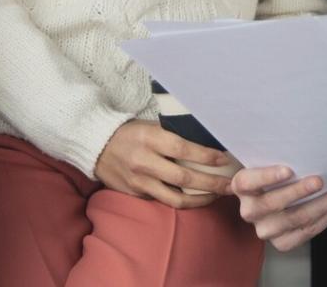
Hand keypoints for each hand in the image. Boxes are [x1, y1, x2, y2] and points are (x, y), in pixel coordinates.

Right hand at [95, 120, 233, 208]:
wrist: (96, 146)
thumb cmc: (130, 132)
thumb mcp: (150, 126)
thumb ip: (173, 135)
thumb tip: (206, 142)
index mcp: (150, 138)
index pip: (184, 149)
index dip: (207, 157)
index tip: (225, 159)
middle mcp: (145, 162)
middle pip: (184, 177)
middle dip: (212, 183)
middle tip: (230, 185)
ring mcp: (140, 181)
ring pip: (176, 197)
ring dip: (201, 199)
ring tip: (216, 196)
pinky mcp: (136, 194)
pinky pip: (163, 200)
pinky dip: (182, 200)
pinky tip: (195, 197)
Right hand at [232, 165, 326, 250]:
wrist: (268, 200)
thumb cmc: (272, 174)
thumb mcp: (265, 162)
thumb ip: (275, 156)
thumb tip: (304, 147)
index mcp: (241, 187)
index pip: (248, 181)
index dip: (268, 176)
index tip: (288, 170)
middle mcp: (250, 211)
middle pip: (275, 203)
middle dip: (301, 191)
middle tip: (320, 180)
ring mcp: (265, 230)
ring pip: (297, 219)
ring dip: (325, 204)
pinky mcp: (282, 243)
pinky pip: (308, 231)